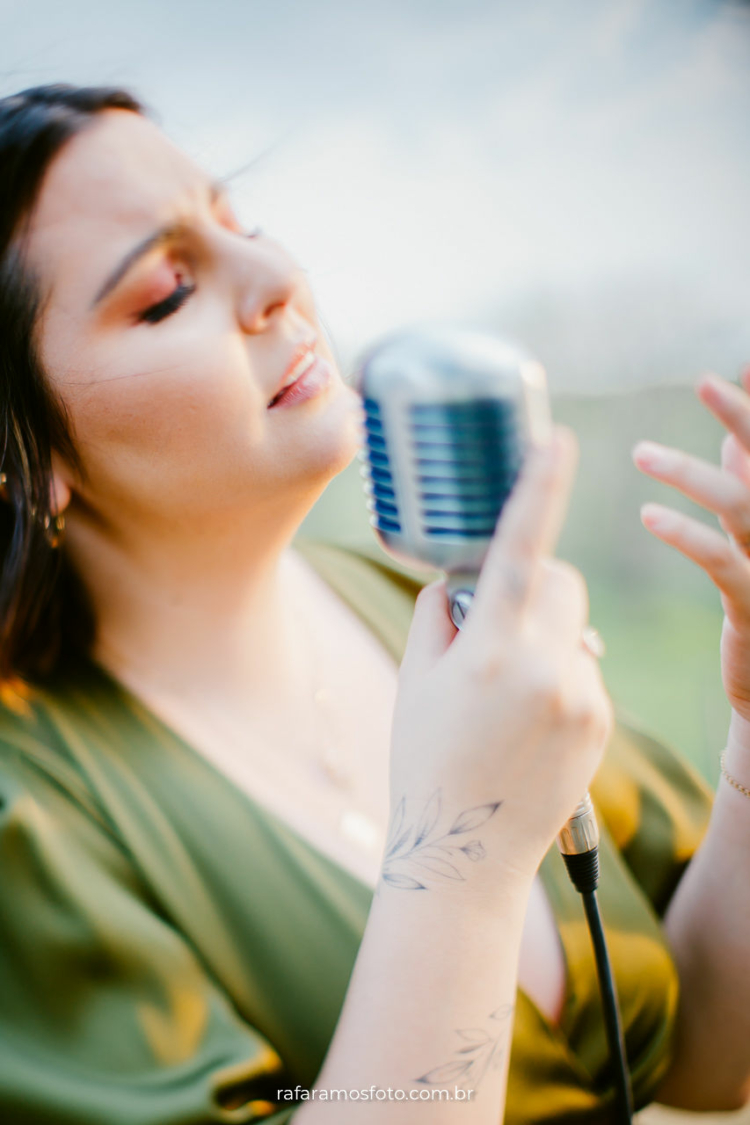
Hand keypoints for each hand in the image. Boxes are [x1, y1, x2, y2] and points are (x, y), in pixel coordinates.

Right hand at [389, 425, 612, 882]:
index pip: (520, 549)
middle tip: (496, 624)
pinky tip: (530, 721)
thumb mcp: (416, 678)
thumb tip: (466, 579)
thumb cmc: (426, 758)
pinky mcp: (602, 722)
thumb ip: (442, 614)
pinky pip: (585, 670)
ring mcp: (581, 697)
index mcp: (490, 650)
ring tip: (508, 694)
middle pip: (561, 582)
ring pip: (575, 628)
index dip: (539, 488)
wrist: (466, 849)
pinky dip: (560, 676)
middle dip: (535, 584)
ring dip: (545, 637)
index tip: (558, 440)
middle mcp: (545, 668)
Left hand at [632, 370, 749, 725]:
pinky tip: (650, 515)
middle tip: (705, 380)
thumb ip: (746, 485)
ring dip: (692, 474)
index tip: (738, 361)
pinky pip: (722, 561)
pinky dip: (687, 533)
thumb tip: (733, 440)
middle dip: (743, 417)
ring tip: (641, 454)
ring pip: (744, 505)